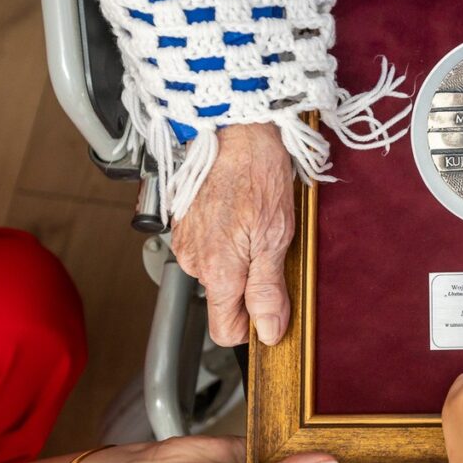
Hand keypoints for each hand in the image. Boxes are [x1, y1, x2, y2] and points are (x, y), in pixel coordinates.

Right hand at [172, 123, 295, 345]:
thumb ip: (268, 289)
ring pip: (218, 273)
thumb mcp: (276, 237)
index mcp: (218, 270)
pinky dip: (228, 240)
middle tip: (273, 252)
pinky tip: (241, 216)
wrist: (236, 131)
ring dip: (240, 260)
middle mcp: (194, 261)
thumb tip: (269, 331)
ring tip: (257, 227)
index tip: (273, 313)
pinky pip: (209, 249)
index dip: (253, 327)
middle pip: (224, 300)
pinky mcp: (186, 225)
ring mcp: (187, 242)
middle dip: (250, 287)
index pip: (225, 330)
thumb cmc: (258, 175)